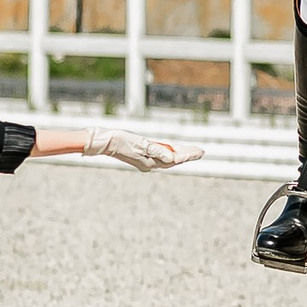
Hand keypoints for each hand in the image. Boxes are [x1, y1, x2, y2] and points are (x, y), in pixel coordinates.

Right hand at [82, 128, 201, 171]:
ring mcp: (146, 161)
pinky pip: (160, 155)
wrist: (105, 142)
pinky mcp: (142, 155)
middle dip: (187, 155)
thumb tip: (173, 158)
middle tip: (201, 151)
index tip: (201, 151)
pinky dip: (169, 152)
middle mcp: (150, 164)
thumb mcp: (141, 144)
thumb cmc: (122, 142)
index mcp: (151, 163)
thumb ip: (157, 150)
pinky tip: (174, 149)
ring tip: (192, 151)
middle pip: (173, 160)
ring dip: (180, 154)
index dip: (189, 155)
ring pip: (168, 158)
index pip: (175, 159)